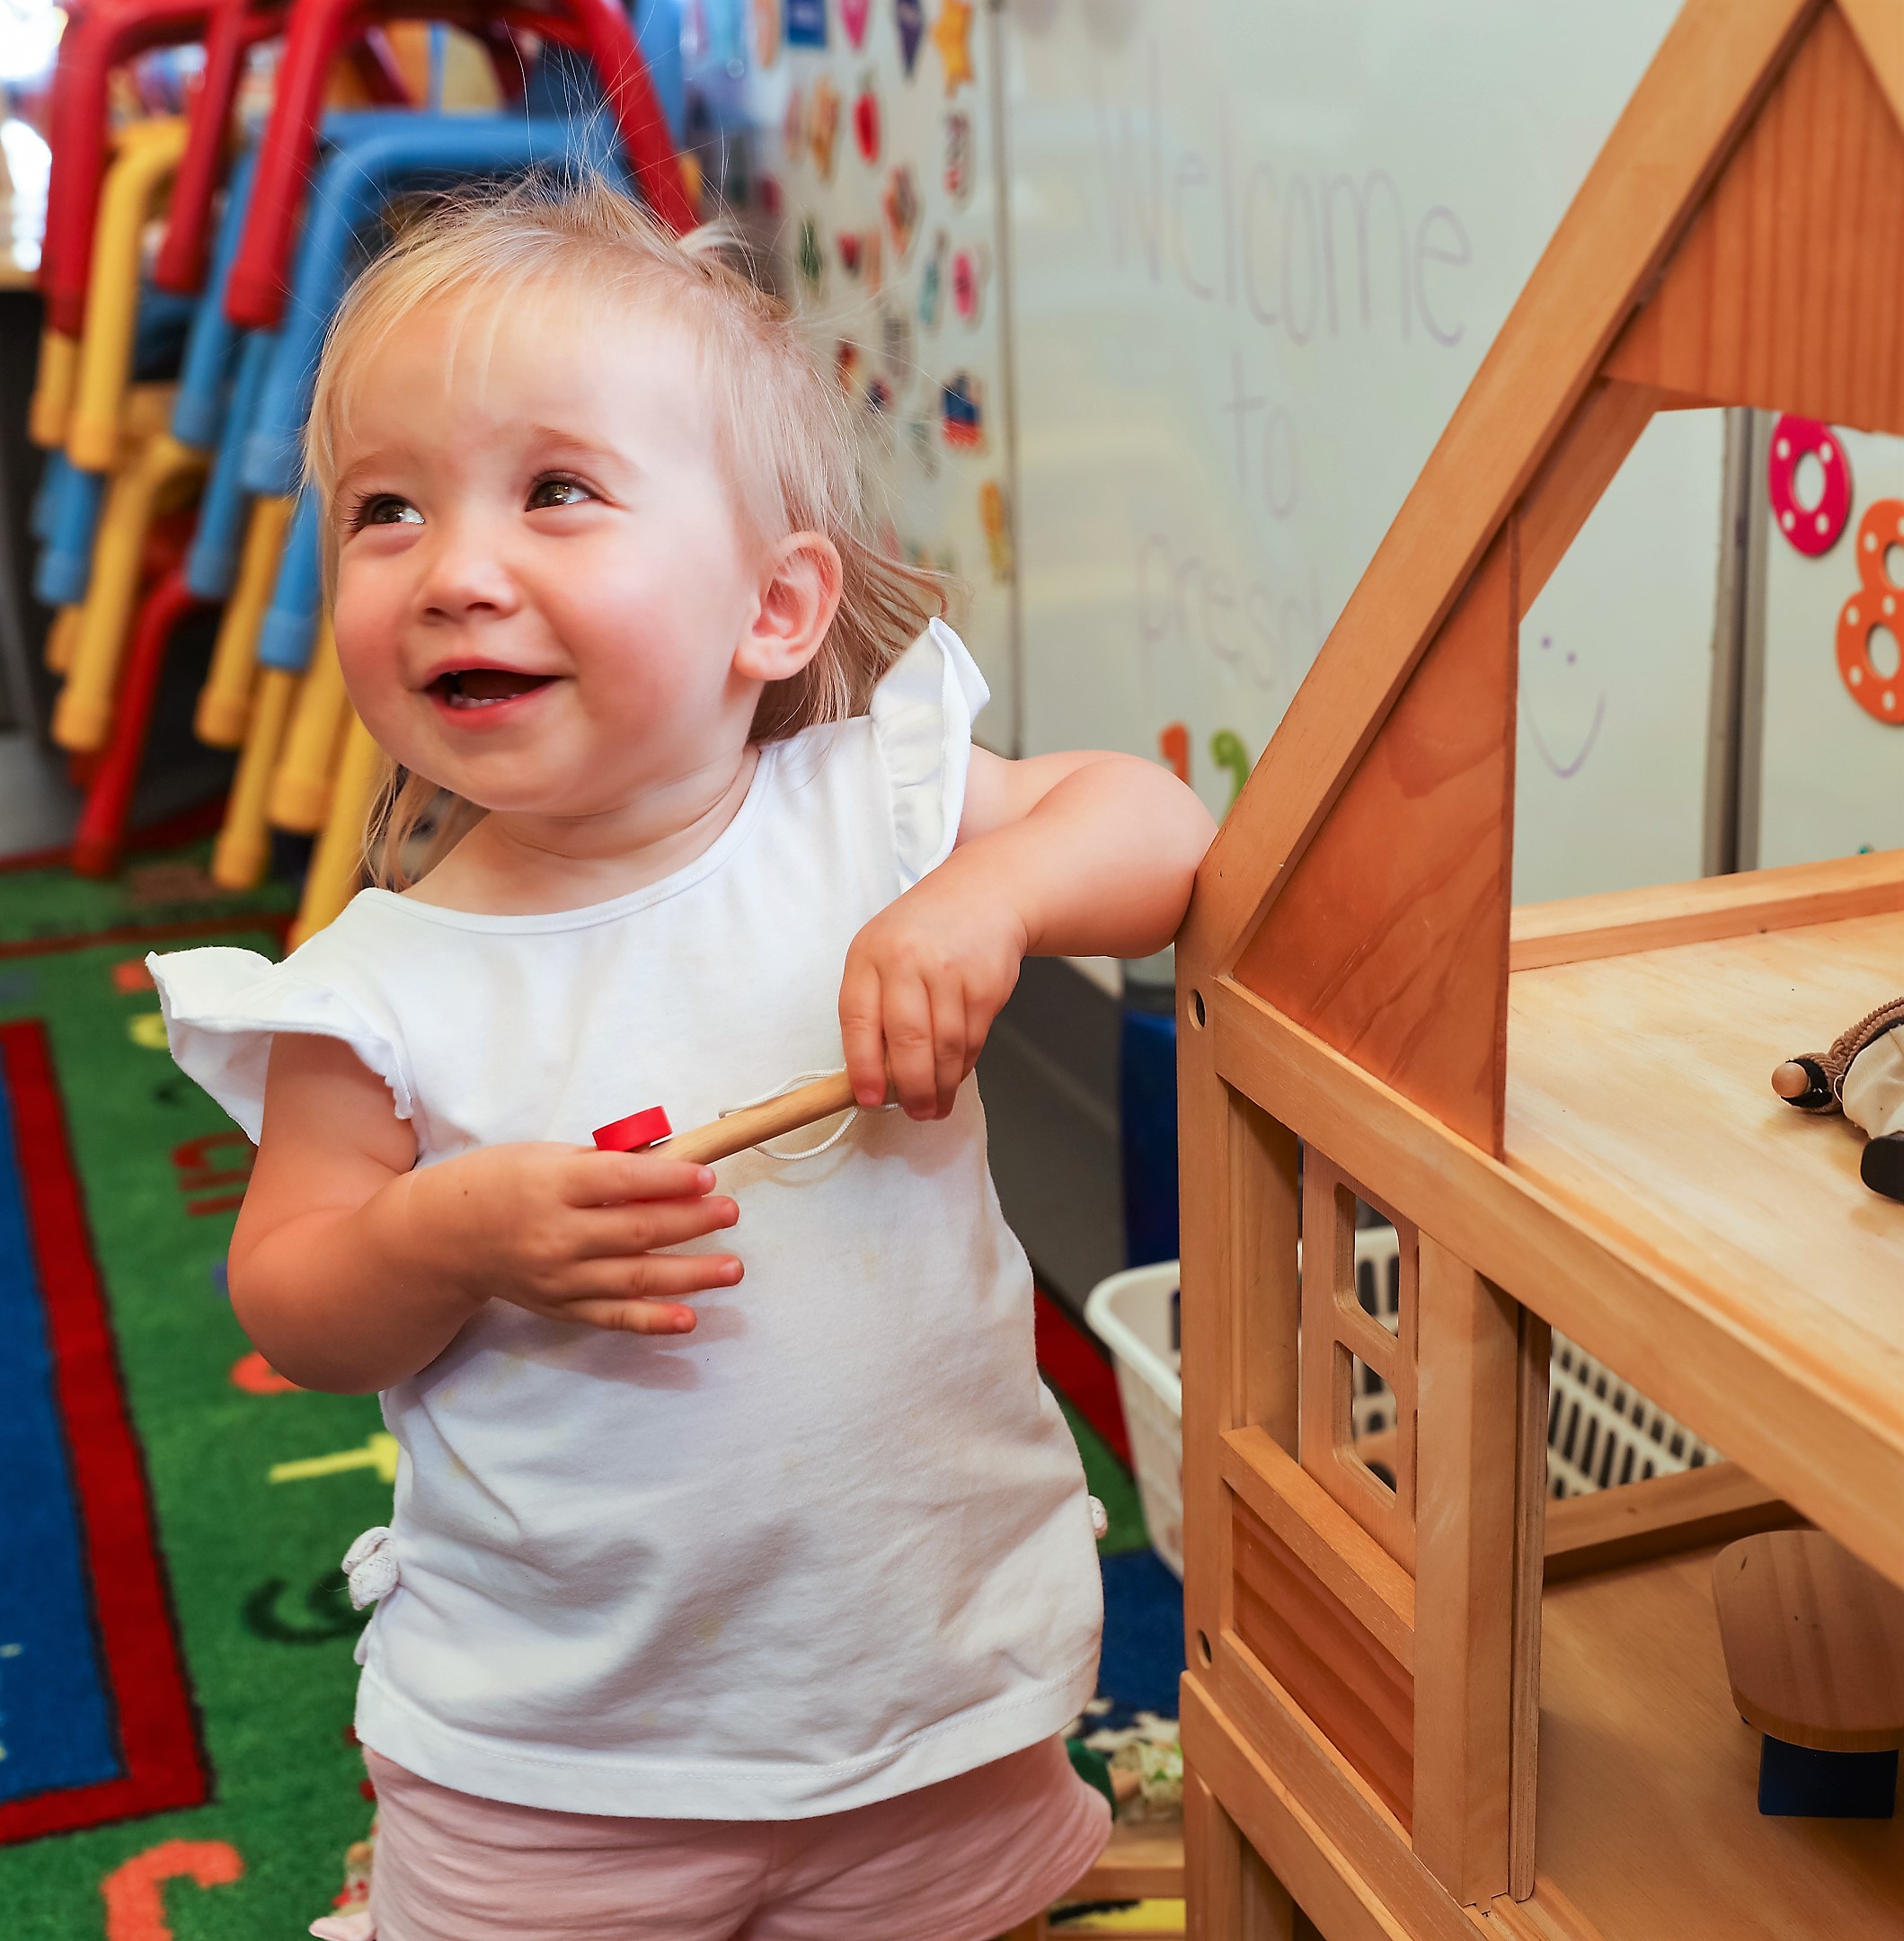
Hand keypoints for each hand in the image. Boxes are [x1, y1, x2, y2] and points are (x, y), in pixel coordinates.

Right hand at [408, 1143, 739, 1333]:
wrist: (444, 1238)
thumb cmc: (500, 1182)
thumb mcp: (546, 1155)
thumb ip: (606, 1162)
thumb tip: (670, 1161)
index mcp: (552, 1184)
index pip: (621, 1180)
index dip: (670, 1178)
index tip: (707, 1175)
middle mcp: (556, 1234)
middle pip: (637, 1230)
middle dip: (692, 1222)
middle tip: (730, 1213)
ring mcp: (559, 1278)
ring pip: (635, 1278)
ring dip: (691, 1275)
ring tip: (732, 1268)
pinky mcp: (561, 1307)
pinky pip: (614, 1316)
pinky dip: (653, 1320)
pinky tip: (690, 1318)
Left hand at [839, 863, 1027, 1118]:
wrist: (984, 895)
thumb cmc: (921, 933)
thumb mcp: (880, 953)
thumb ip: (871, 1006)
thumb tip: (872, 1076)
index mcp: (870, 955)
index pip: (858, 1020)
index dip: (863, 1067)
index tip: (869, 1099)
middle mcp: (909, 961)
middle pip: (908, 1040)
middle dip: (911, 1088)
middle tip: (914, 1113)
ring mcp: (952, 972)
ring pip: (945, 1047)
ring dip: (941, 1085)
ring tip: (935, 1106)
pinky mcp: (987, 986)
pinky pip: (972, 1040)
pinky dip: (963, 1066)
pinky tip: (955, 1075)